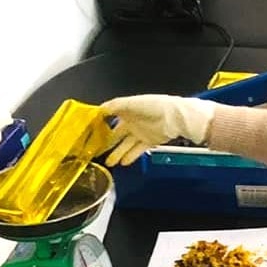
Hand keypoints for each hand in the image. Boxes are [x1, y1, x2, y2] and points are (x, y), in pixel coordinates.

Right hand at [100, 95, 214, 165]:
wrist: (176, 117)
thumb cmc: (156, 106)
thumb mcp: (133, 103)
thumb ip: (115, 106)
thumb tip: (99, 109)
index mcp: (127, 110)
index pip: (110, 116)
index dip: (100, 124)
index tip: (89, 132)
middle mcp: (132, 121)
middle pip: (116, 134)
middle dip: (106, 142)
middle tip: (95, 151)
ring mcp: (141, 132)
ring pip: (125, 145)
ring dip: (117, 153)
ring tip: (109, 162)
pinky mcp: (149, 141)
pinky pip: (137, 150)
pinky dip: (130, 156)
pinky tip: (123, 162)